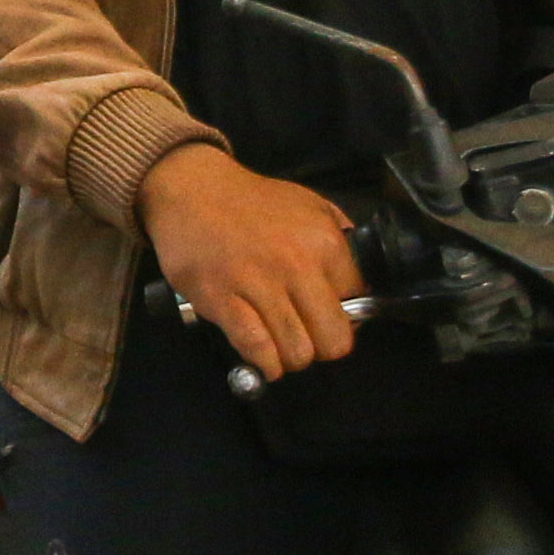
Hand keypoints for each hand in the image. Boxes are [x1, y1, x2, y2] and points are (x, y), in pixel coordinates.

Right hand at [140, 144, 361, 381]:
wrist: (193, 190)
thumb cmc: (252, 202)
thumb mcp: (311, 206)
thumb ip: (341, 242)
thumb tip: (360, 284)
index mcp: (324, 242)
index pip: (358, 303)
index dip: (347, 315)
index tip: (331, 315)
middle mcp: (296, 265)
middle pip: (334, 340)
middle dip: (323, 347)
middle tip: (309, 338)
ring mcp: (258, 285)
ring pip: (297, 353)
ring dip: (292, 358)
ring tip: (282, 346)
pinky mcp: (222, 301)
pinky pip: (257, 350)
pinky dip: (264, 363)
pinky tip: (263, 357)